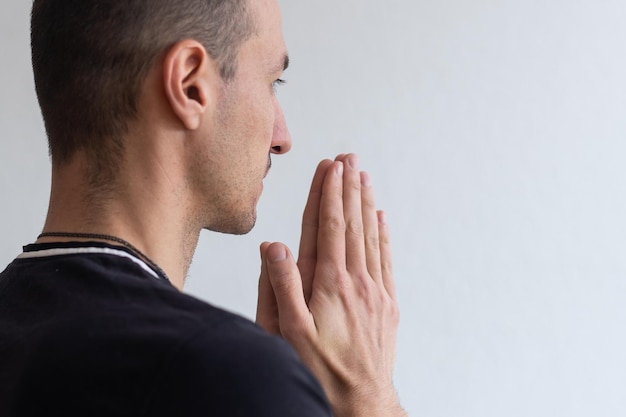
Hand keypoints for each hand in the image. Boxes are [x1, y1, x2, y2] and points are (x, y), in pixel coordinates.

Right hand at [256, 154, 405, 416]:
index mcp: (329, 283)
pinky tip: (381, 218)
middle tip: (348, 158)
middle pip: (352, 223)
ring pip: (370, 236)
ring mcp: (375, 291)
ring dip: (365, 203)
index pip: (329, 227)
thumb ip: (280, 286)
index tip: (330, 167)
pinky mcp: (387, 303)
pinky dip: (382, 235)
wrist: (361, 400)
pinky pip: (385, 259)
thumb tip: (274, 245)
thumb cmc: (320, 369)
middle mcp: (356, 280)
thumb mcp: (288, 331)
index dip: (328, 194)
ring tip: (362, 176)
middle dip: (347, 187)